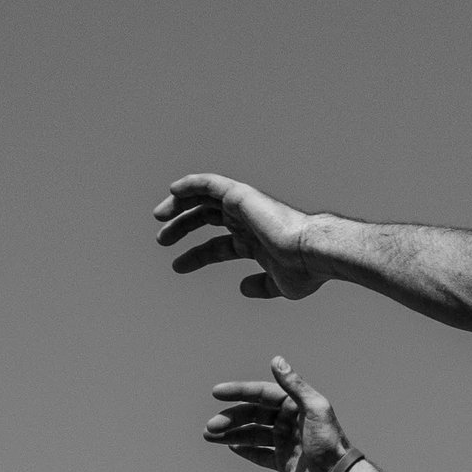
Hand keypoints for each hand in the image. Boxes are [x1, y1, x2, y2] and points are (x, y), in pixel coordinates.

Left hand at [155, 173, 323, 299]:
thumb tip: (242, 288)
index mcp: (256, 241)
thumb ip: (261, 285)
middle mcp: (248, 221)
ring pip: (204, 200)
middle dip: (183, 227)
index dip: (196, 255)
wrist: (313, 252)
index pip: (219, 246)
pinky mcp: (241, 196)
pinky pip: (210, 184)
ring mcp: (245, 207)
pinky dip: (191, 184)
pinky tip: (173, 191)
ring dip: (180, 207)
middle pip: (207, 219)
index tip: (177, 266)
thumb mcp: (279, 285)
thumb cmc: (304, 270)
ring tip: (158, 218)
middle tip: (162, 240)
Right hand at [204, 358, 356, 471]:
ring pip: (252, 434)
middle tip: (210, 426)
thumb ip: (294, 385)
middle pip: (253, 415)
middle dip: (230, 419)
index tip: (216, 393)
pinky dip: (246, 451)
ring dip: (231, 434)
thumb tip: (276, 360)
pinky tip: (230, 447)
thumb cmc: (330, 442)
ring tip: (210, 436)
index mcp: (294, 405)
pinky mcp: (284, 462)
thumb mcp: (314, 409)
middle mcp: (288, 421)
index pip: (260, 394)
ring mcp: (285, 441)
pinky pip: (260, 454)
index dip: (238, 392)